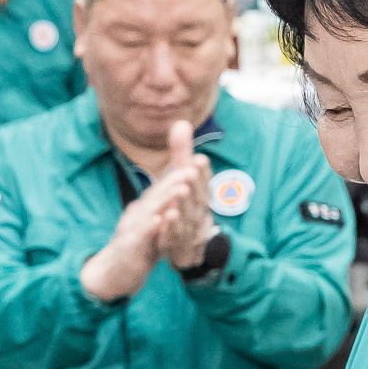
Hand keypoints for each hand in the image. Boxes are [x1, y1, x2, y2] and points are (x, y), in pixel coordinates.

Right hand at [79, 171, 190, 300]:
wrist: (115, 272)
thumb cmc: (139, 247)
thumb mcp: (156, 225)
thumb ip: (167, 209)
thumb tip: (184, 192)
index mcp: (146, 208)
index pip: (163, 188)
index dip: (179, 176)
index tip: (196, 163)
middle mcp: (137, 214)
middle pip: (156, 194)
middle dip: (174, 181)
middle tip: (191, 169)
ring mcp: (131, 229)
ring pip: (149, 211)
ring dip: (165, 200)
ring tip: (181, 190)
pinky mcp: (127, 247)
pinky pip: (139, 236)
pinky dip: (149, 227)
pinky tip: (158, 220)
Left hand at [156, 120, 215, 272]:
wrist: (190, 246)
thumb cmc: (187, 206)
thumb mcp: (185, 179)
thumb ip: (182, 153)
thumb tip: (181, 122)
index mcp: (201, 195)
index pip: (203, 182)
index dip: (202, 172)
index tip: (199, 159)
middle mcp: (199, 212)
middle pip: (197, 198)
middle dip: (193, 185)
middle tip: (188, 173)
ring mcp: (189, 229)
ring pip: (187, 217)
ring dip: (182, 205)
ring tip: (177, 193)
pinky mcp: (177, 245)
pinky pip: (174, 237)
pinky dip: (170, 229)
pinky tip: (163, 220)